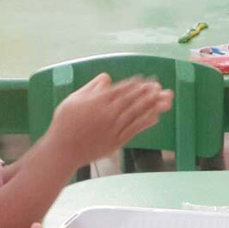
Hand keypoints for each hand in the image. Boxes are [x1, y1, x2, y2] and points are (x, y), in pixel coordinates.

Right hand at [48, 73, 174, 164]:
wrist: (63, 150)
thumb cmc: (65, 123)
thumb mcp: (74, 99)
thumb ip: (92, 87)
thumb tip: (107, 77)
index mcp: (98, 101)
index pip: (123, 89)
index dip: (137, 85)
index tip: (147, 81)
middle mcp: (109, 113)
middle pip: (134, 100)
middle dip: (149, 93)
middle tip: (161, 88)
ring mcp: (114, 128)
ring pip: (137, 114)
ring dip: (153, 106)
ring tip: (165, 100)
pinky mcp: (116, 141)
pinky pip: (134, 130)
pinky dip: (146, 123)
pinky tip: (155, 117)